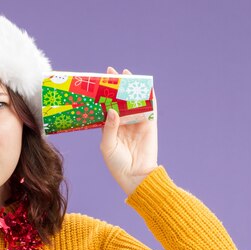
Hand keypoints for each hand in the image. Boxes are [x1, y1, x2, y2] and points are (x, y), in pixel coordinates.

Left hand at [99, 66, 157, 195]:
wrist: (136, 176)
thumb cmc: (117, 164)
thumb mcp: (107, 146)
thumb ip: (109, 128)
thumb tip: (112, 109)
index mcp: (110, 128)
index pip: (106, 107)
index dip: (103, 95)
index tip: (100, 81)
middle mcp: (123, 123)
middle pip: (120, 101)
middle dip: (117, 87)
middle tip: (112, 72)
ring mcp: (137, 123)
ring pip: (134, 101)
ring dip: (132, 88)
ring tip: (127, 75)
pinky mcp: (150, 125)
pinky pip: (150, 108)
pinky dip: (149, 97)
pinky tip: (146, 86)